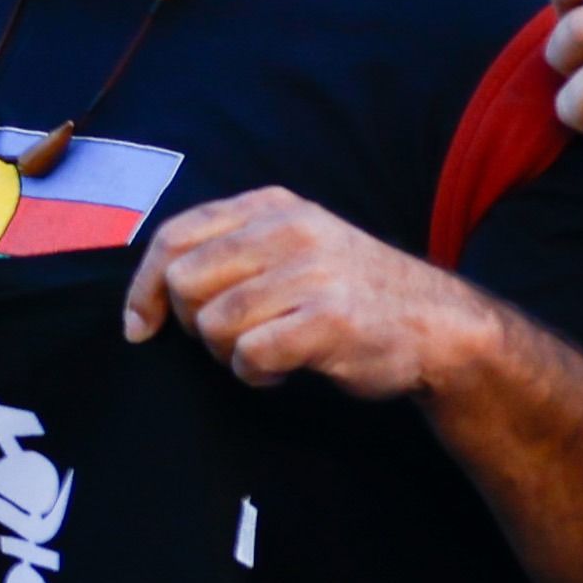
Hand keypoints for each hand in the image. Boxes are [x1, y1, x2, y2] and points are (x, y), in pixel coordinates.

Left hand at [125, 185, 481, 398]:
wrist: (443, 326)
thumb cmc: (349, 293)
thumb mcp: (291, 247)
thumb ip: (228, 250)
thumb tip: (147, 289)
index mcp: (272, 208)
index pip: (174, 236)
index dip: (143, 286)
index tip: (139, 325)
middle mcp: (291, 231)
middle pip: (184, 282)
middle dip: (192, 324)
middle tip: (229, 339)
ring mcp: (314, 272)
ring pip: (214, 322)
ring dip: (226, 353)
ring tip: (264, 352)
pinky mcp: (331, 319)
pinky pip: (250, 354)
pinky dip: (254, 373)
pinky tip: (280, 370)